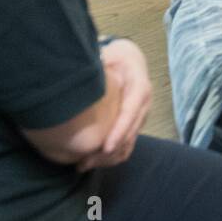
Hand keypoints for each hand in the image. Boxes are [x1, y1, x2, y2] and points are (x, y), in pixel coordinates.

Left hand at [76, 39, 150, 171]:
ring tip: (83, 165)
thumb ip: (99, 62)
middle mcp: (144, 105)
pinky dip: (110, 157)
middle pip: (130, 134)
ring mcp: (140, 117)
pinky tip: (90, 160)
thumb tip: (78, 71)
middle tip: (85, 162)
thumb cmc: (117, 57)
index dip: (119, 131)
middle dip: (109, 151)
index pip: (131, 112)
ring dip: (107, 158)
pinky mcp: (133, 125)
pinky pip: (125, 146)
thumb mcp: (110, 55)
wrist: (130, 60)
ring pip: (128, 144)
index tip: (105, 147)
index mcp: (140, 87)